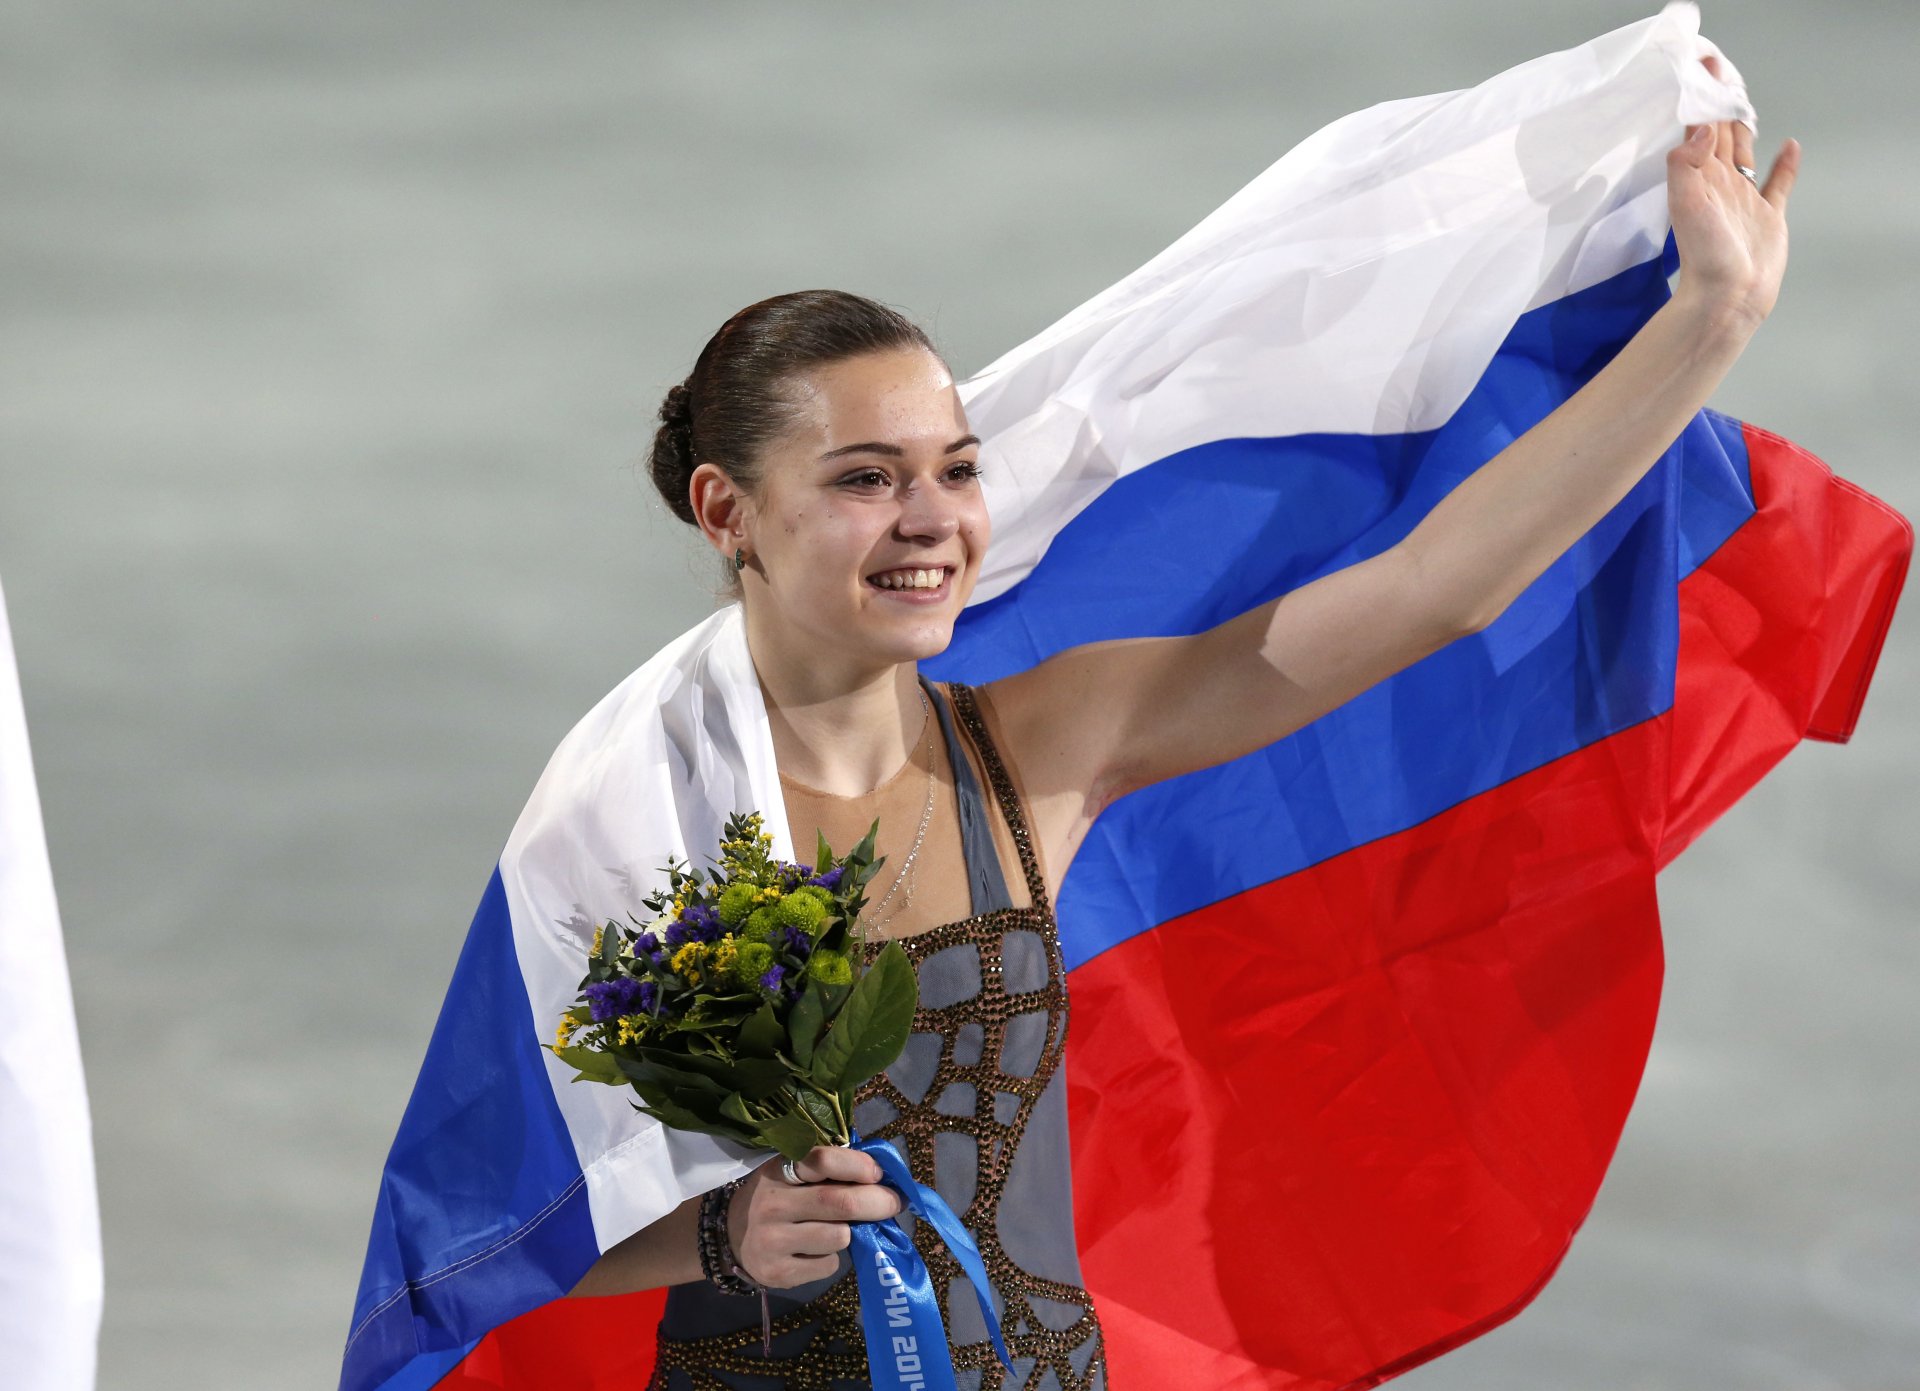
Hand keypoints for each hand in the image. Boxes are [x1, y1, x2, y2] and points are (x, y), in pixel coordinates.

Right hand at [727, 1144, 905, 1288]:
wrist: (732, 1237)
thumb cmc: (777, 1198)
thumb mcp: (792, 1174)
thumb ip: (828, 1172)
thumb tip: (881, 1178)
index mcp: (779, 1171)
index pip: (823, 1161)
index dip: (858, 1165)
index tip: (879, 1173)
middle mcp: (772, 1204)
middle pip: (839, 1203)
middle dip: (877, 1202)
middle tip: (895, 1202)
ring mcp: (772, 1241)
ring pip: (839, 1237)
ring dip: (850, 1233)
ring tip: (839, 1228)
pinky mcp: (777, 1273)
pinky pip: (828, 1265)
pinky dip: (833, 1258)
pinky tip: (816, 1250)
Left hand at [1667, 53, 1799, 330]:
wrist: (1726, 298)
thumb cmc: (1704, 255)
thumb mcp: (1686, 202)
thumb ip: (1687, 163)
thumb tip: (1701, 125)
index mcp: (1699, 177)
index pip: (1699, 128)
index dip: (1700, 100)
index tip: (1701, 71)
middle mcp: (1719, 184)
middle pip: (1720, 134)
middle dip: (1718, 104)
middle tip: (1718, 73)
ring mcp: (1744, 200)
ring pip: (1745, 153)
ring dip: (1744, 127)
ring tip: (1743, 103)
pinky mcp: (1768, 216)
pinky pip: (1778, 183)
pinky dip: (1785, 164)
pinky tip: (1791, 146)